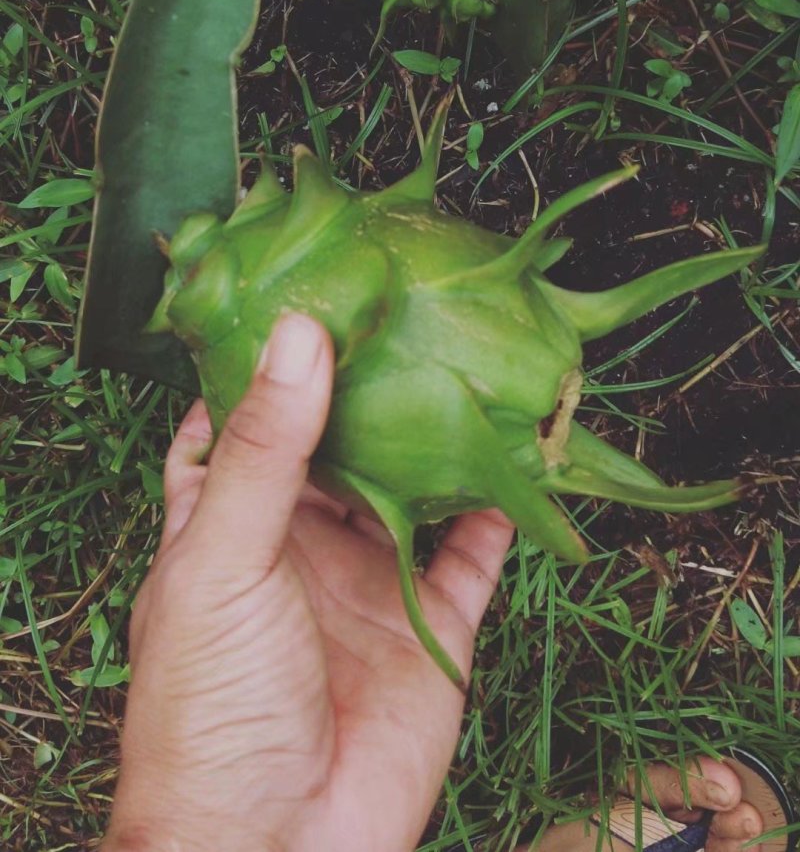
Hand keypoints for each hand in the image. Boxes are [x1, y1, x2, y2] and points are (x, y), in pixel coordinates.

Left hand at [104, 313, 512, 851]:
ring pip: (414, 488)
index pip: (242, 422)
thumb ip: (266, 449)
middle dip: (372, 381)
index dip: (270, 361)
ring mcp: (369, 583)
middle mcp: (303, 543)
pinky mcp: (430, 628)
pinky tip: (524, 459)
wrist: (276, 847)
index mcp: (231, 522)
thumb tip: (299, 331)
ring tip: (477, 361)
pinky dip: (500, 512)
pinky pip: (475, 557)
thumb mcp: (223, 559)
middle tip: (411, 303)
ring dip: (443, 435)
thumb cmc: (211, 707)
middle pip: (342, 442)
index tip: (309, 289)